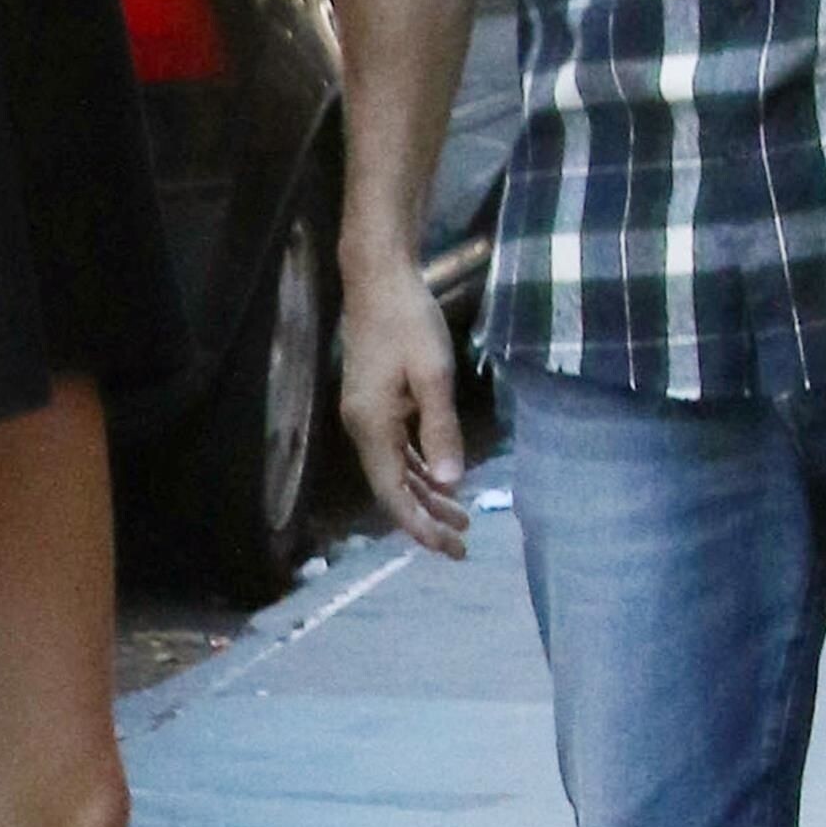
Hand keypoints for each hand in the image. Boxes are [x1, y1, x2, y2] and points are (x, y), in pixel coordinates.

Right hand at [338, 251, 469, 559]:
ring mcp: (366, 416)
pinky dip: (419, 469)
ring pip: (396, 471)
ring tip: (461, 518)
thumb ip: (441, 429)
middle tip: (463, 544)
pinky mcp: (374, 403)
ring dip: (426, 495)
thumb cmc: (409, 321)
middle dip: (426, 519)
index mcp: (372, 427)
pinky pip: (396, 449)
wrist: (378, 278)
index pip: (393, 494)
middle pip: (393, 489)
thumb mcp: (433, 375)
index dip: (419, 525)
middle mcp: (362, 428)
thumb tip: (451, 483)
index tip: (448, 548)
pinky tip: (441, 478)